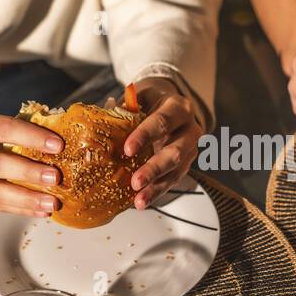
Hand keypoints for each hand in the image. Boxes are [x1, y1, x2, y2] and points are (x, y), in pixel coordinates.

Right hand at [0, 107, 64, 215]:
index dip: (32, 137)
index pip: (3, 128)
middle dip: (28, 172)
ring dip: (26, 198)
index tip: (58, 145)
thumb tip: (60, 143)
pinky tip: (41, 210)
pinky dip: (21, 209)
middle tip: (55, 177)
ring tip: (52, 202)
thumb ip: (19, 131)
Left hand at [122, 77, 201, 208]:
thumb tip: (104, 117)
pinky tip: (143, 200)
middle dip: (154, 168)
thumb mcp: (139, 95)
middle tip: (135, 182)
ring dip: (157, 187)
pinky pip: (173, 180)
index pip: (162, 121)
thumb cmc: (152, 100)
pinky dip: (157, 191)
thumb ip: (124, 107)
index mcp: (178, 107)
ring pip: (176, 171)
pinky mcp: (186, 164)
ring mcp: (191, 149)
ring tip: (139, 200)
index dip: (145, 135)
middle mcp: (190, 128)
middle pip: (175, 151)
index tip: (127, 149)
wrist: (170, 103)